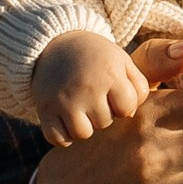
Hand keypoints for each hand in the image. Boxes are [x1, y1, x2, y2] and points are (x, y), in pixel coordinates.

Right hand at [28, 27, 151, 146]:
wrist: (55, 44)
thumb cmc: (96, 57)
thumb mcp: (122, 61)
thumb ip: (138, 86)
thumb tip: (129, 116)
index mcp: (109, 73)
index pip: (126, 108)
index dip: (123, 104)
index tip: (114, 92)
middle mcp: (86, 87)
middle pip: (105, 122)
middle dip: (103, 113)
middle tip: (94, 96)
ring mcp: (63, 100)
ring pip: (83, 134)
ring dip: (84, 125)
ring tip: (82, 109)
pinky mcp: (44, 109)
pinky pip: (58, 139)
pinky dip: (63, 135)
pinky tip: (66, 119)